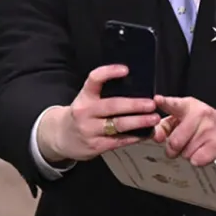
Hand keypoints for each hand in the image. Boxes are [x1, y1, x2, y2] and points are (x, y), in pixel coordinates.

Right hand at [36, 65, 160, 163]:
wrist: (61, 137)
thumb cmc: (82, 115)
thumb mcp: (86, 100)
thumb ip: (104, 94)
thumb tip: (135, 85)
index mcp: (84, 97)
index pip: (94, 80)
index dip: (109, 72)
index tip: (126, 69)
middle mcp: (85, 112)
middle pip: (112, 105)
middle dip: (134, 104)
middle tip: (151, 103)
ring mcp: (90, 130)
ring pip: (118, 125)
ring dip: (139, 122)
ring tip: (154, 118)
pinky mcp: (96, 146)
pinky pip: (119, 141)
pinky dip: (135, 137)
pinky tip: (146, 133)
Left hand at [152, 95, 215, 166]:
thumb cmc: (207, 124)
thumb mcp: (189, 116)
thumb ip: (168, 124)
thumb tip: (156, 135)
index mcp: (190, 106)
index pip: (175, 104)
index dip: (165, 102)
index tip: (158, 100)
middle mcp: (200, 115)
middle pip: (174, 142)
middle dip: (174, 149)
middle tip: (183, 144)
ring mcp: (209, 130)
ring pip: (185, 154)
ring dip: (189, 154)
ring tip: (200, 145)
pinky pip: (196, 160)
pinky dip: (198, 160)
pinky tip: (205, 151)